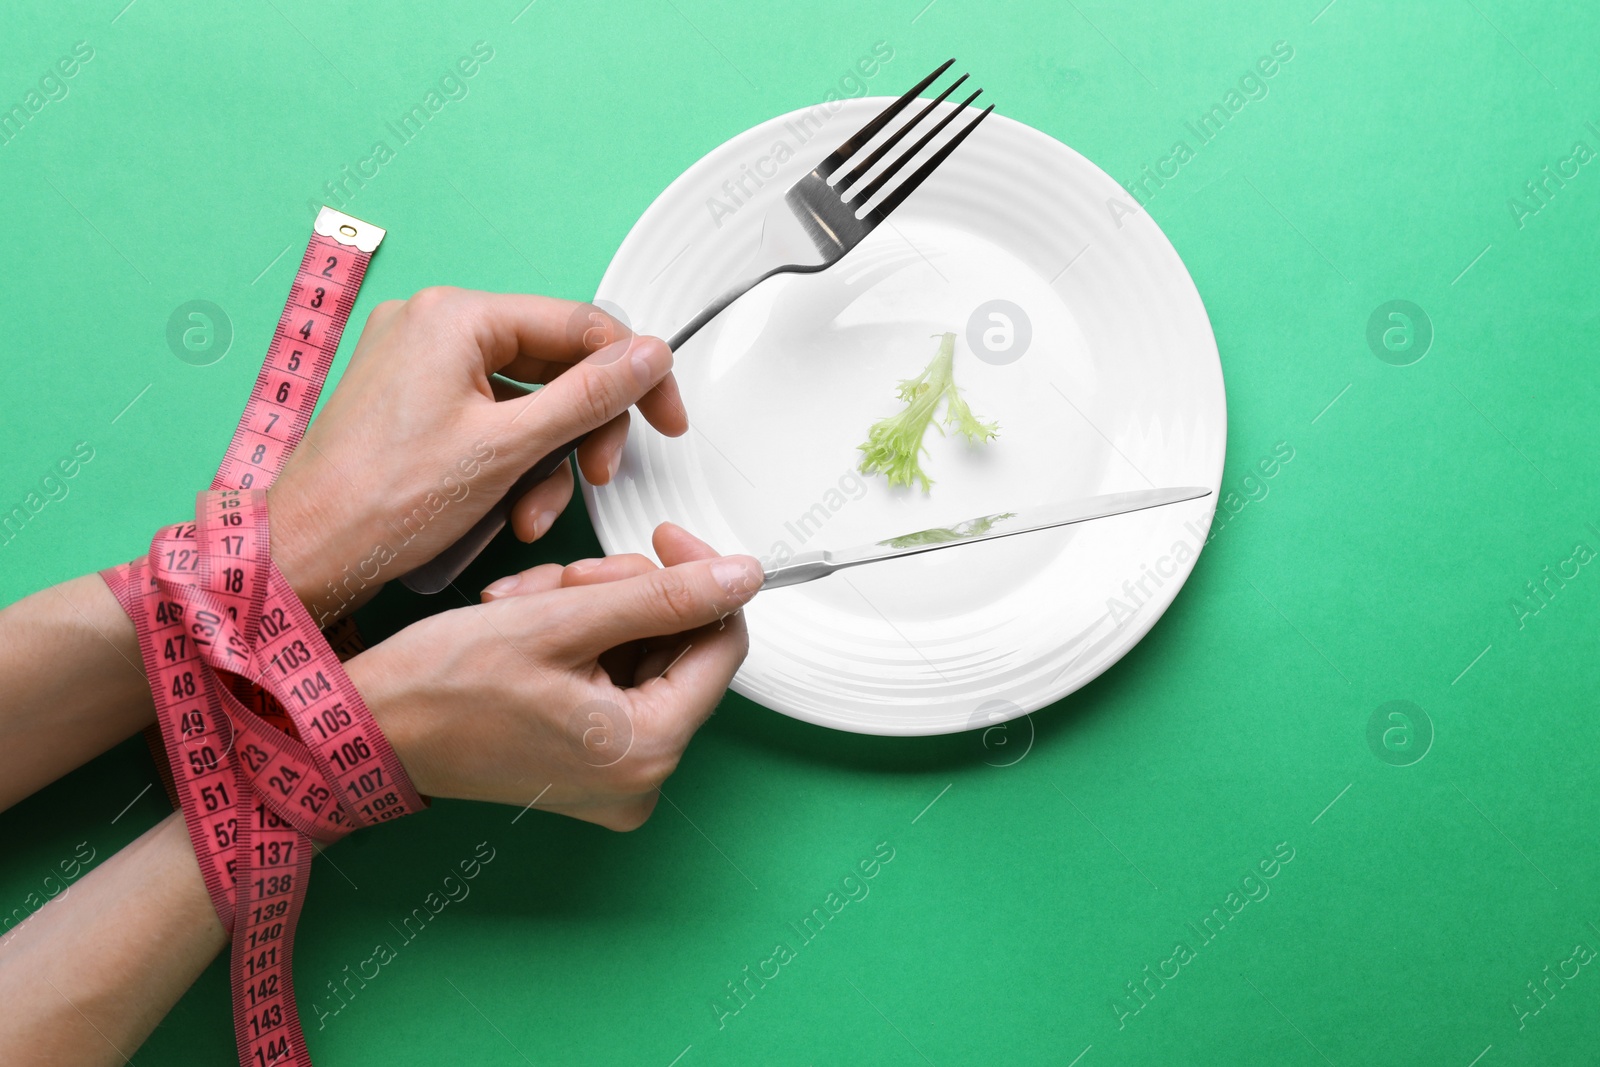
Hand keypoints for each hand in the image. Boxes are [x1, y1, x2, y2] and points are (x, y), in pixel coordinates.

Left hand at [266, 289, 685, 621]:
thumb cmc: (381, 503)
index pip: (578, 324)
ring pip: (526, 398)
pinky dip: (510, 463)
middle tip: (599, 473)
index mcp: (454, 316)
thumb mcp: (509, 449)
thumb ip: (590, 396)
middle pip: (554, 363)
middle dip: (582, 428)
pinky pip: (490, 418)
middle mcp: (434, 326)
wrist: (308, 553)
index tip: (666, 416)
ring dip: (546, 459)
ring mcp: (420, 363)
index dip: (634, 373)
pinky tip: (508, 508)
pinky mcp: (413, 400)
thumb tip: (648, 356)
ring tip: (535, 513)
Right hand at [347, 523, 762, 830]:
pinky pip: (609, 680)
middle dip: (624, 595)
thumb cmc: (442, 684)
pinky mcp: (585, 765)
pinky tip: (524, 622)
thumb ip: (665, 596)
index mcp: (649, 749)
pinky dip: (575, 640)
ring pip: (639, 654)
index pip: (721, 642)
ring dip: (590, 609)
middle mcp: (642, 777)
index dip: (700, 578)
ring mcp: (613, 777)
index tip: (663, 534)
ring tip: (528, 600)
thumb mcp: (564, 620)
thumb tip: (744, 576)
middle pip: (677, 648)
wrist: (364, 731)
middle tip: (564, 578)